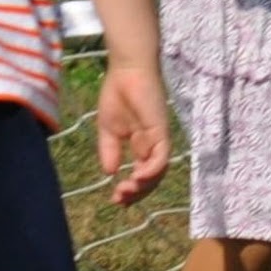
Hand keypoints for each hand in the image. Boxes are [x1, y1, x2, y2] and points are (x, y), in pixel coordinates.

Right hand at [95, 65, 171, 205]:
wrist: (126, 71)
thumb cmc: (117, 95)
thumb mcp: (108, 129)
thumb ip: (110, 151)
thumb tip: (110, 173)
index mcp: (142, 145)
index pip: (142, 175)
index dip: (131, 190)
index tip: (115, 199)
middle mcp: (153, 145)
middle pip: (152, 178)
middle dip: (137, 193)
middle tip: (119, 199)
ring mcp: (159, 139)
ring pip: (159, 171)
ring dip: (144, 186)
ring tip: (126, 191)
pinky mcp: (161, 131)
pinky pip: (162, 156)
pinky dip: (152, 170)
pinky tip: (137, 177)